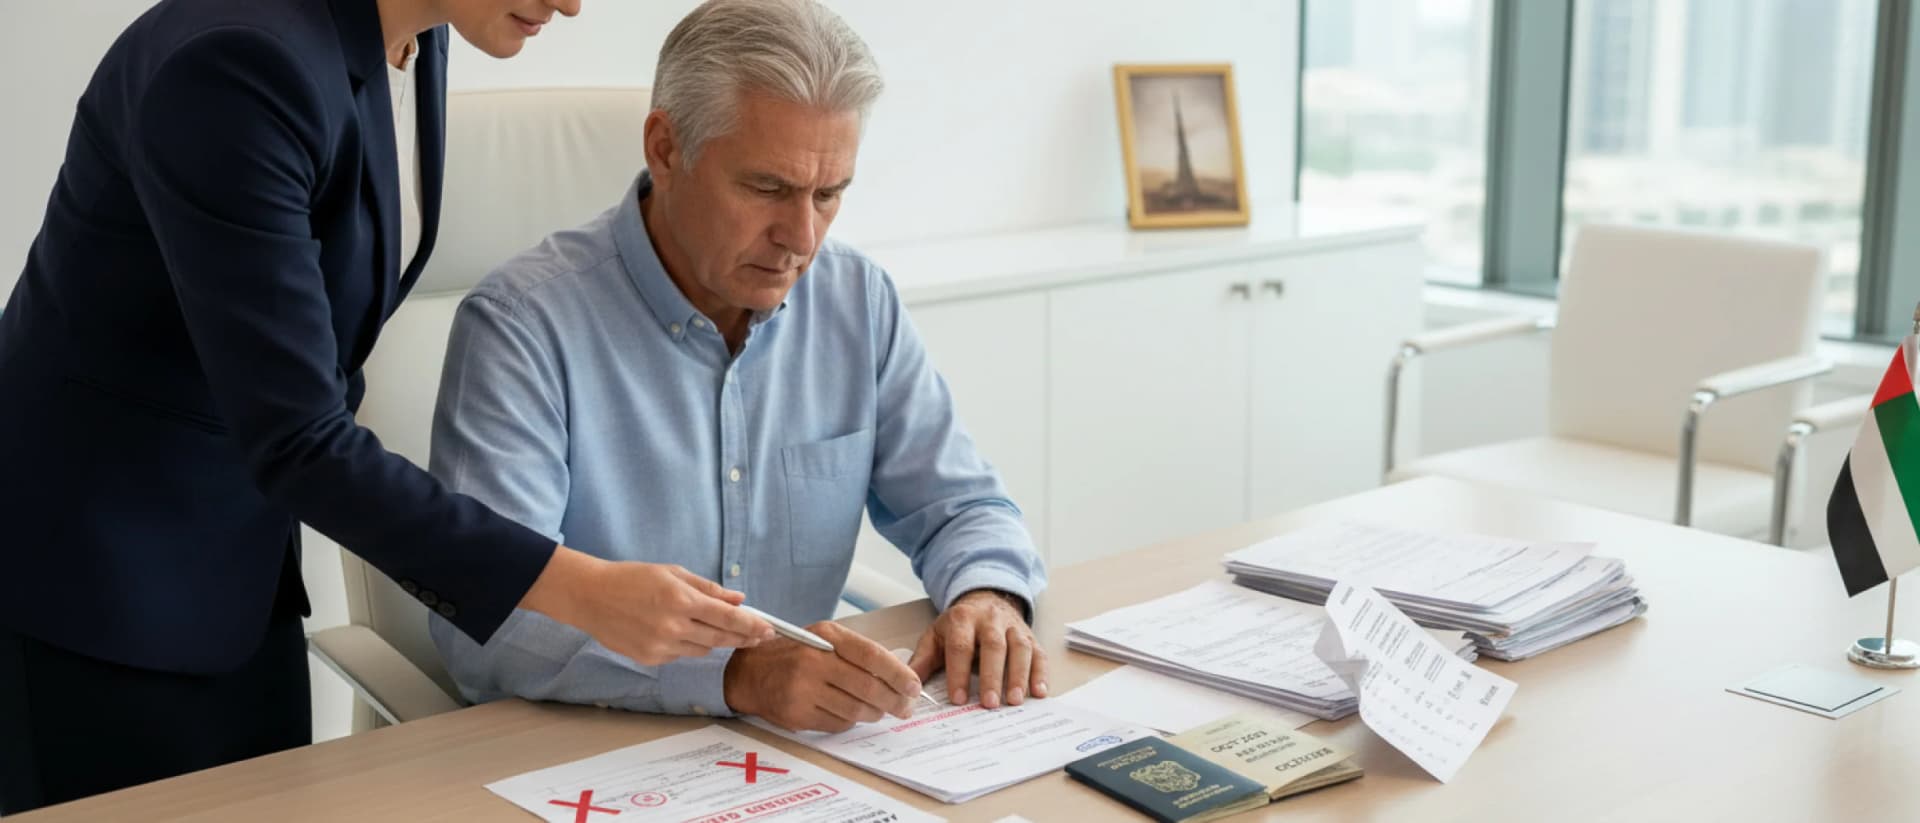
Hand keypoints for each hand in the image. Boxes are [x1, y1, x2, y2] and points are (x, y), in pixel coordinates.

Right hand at [519, 545, 773, 665]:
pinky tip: (678, 631)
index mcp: (681, 601)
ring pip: (702, 649)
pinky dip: (687, 644)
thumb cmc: (631, 578)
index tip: (769, 629)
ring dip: (714, 641)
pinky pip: (680, 654)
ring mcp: (661, 646)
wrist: (590, 597)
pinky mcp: (649, 659)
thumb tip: (739, 599)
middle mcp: (673, 627)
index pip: (728, 618)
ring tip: (718, 630)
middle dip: (744, 638)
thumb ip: (708, 588)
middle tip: (761, 636)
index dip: (752, 625)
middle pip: (720, 639)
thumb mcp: (673, 573)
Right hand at [723, 621, 923, 731]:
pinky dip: (851, 721)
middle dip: (894, 700)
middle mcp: (813, 661)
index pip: (871, 656)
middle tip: (906, 707)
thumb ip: (855, 651)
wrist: (748, 674)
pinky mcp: (797, 714)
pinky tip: (853, 714)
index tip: (914, 686)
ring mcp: (803, 690)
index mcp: (825, 636)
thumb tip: (896, 674)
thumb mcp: (821, 638)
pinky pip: (837, 723)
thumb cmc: (792, 654)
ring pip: (855, 709)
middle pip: (867, 687)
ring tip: (882, 710)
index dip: (898, 674)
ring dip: (875, 713)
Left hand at [909, 589, 1045, 708]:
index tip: (957, 699)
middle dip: (992, 676)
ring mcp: (1013, 627)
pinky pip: (1039, 653)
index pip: (960, 646)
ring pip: (1019, 648)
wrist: (985, 598)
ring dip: (1018, 675)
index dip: (959, 672)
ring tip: (1015, 700)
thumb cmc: (959, 625)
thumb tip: (908, 686)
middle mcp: (990, 620)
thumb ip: (923, 660)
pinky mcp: (1030, 636)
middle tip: (990, 703)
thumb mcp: (936, 636)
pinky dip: (1040, 674)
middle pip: (993, 646)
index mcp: (962, 619)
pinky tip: (1039, 692)